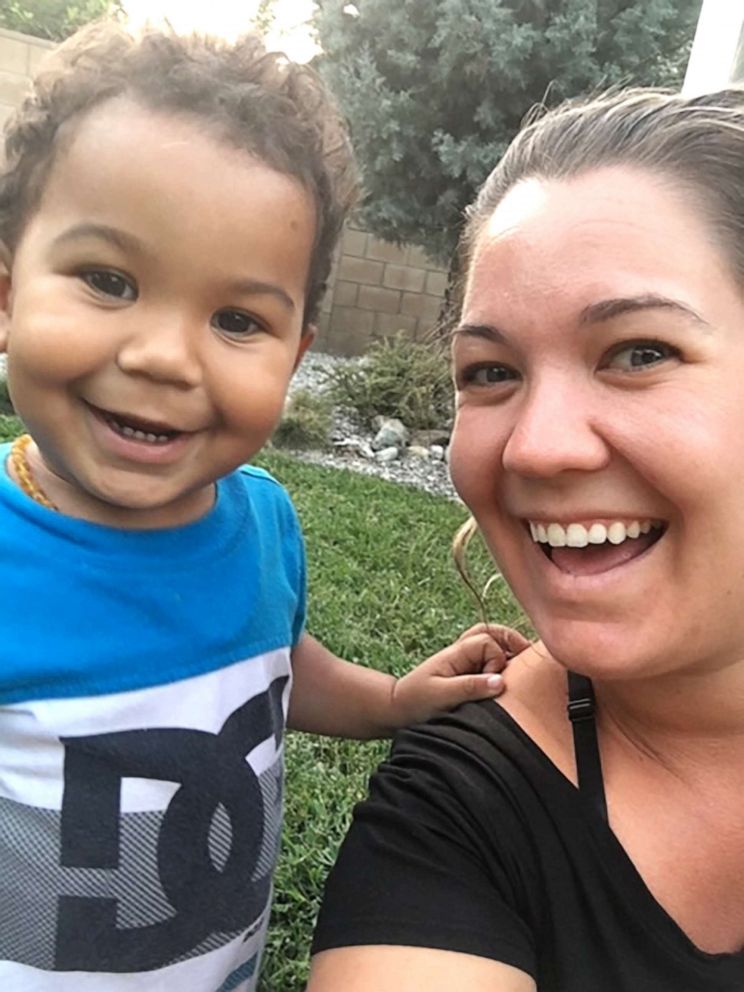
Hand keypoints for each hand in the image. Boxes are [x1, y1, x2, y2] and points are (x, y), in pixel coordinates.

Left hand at [390, 623, 531, 726]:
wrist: (398, 709)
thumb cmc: (416, 701)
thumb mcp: (442, 696)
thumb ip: (470, 687)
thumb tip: (501, 681)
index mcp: (456, 652)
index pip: (487, 641)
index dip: (496, 658)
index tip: (496, 681)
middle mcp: (462, 652)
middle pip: (493, 632)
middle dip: (511, 641)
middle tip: (528, 653)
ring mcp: (465, 660)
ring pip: (493, 642)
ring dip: (507, 649)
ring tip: (523, 661)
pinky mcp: (467, 672)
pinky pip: (489, 657)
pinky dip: (501, 660)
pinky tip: (509, 674)